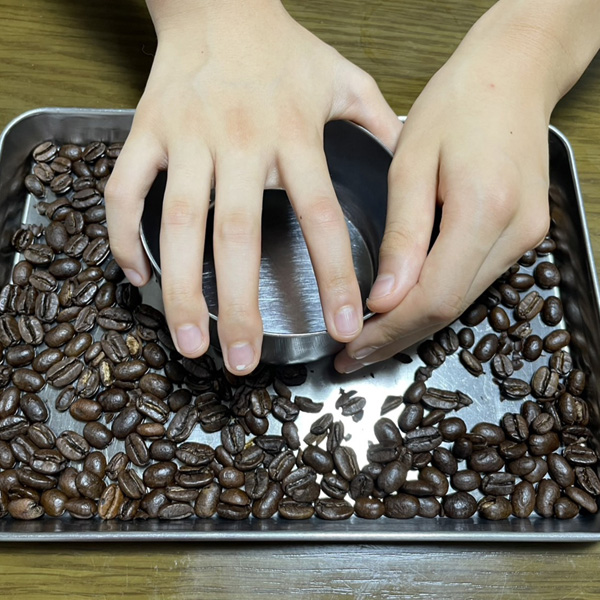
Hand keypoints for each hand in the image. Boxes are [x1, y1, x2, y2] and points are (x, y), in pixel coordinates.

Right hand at [105, 0, 401, 373]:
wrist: (217, 0)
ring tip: (190, 343)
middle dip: (240, 305)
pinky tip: (138, 277)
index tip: (346, 326)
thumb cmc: (283, 48)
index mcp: (293, 134)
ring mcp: (187, 137)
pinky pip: (124, 190)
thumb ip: (377, 127)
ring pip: (178, 222)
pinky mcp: (145, 130)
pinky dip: (123, 236)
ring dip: (181, 289)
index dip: (335, 277)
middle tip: (243, 363)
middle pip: (238, 236)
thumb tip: (404, 176)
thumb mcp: (343, 78)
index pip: (321, 217)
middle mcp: (240, 141)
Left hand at [334, 6, 559, 372]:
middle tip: (356, 355)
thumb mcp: (412, 163)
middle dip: (397, 338)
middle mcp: (514, 233)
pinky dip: (436, 300)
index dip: (390, 330)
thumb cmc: (458, 104)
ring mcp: (525, 237)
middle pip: (450, 310)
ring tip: (372, 337)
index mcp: (484, 210)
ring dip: (415, 324)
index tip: (354, 345)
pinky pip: (474, 282)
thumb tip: (385, 297)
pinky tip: (405, 306)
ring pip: (463, 302)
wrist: (513, 75)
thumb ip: (402, 235)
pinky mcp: (523, 235)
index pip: (433, 297)